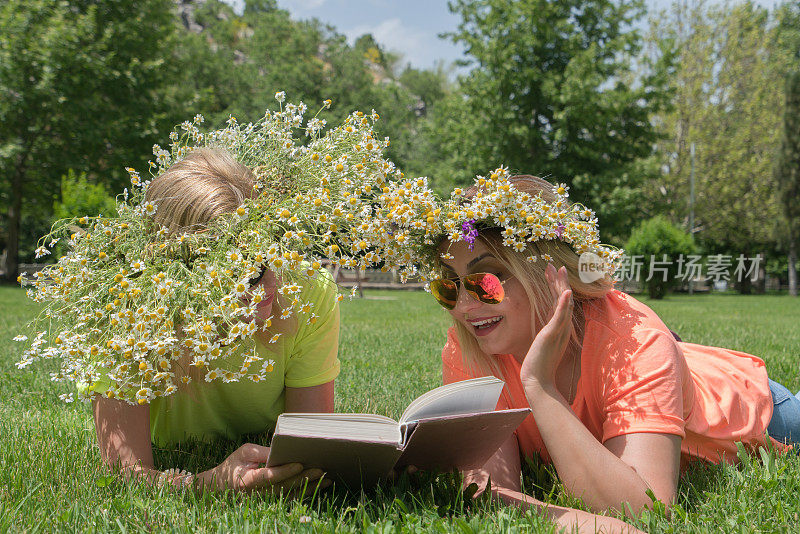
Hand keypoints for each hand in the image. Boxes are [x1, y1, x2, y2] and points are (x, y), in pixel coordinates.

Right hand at [199, 443, 327, 494]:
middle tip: (320, 469)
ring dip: (310, 487)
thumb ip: (263, 452)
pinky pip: (292, 498)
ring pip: (291, 494)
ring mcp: (265, 500)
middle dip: (303, 478)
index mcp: (248, 480)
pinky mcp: (272, 501)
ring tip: (327, 478)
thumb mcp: (244, 452)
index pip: (269, 476)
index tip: (299, 464)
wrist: (222, 486)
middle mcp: (258, 493)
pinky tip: (321, 485)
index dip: (285, 471)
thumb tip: (282, 449)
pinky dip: (307, 492)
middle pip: (284, 486)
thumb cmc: (234, 465)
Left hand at [519, 264, 573, 392]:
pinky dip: (564, 304)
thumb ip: (545, 336)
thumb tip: (543, 332)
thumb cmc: (539, 366)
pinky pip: (560, 317)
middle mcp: (561, 328)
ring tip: (560, 270)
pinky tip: (565, 292)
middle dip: (559, 281)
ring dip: (562, 285)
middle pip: (563, 299)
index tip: (552, 273)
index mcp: (558, 328)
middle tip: (555, 265)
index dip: (557, 287)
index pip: (559, 304)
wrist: (538, 381)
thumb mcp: (542, 346)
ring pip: (563, 304)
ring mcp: (559, 331)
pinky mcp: (553, 335)